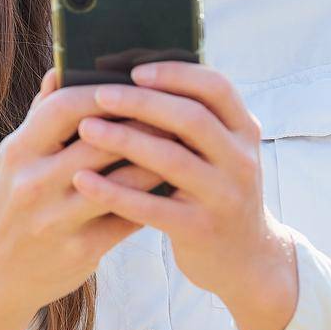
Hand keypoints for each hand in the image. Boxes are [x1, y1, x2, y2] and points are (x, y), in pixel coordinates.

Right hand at [0, 69, 167, 329]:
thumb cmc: (16, 201)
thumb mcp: (17, 157)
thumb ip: (41, 114)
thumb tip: (62, 67)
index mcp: (18, 151)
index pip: (64, 107)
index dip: (102, 92)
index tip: (135, 83)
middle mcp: (33, 183)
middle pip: (99, 141)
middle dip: (142, 123)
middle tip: (175, 109)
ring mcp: (56, 220)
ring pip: (121, 181)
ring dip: (156, 161)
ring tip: (183, 145)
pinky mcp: (79, 250)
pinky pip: (127, 218)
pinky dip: (152, 199)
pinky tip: (172, 186)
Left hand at [69, 61, 300, 329]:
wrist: (246, 259)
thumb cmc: (214, 190)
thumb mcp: (220, 152)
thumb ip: (191, 120)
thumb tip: (132, 77)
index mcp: (245, 131)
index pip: (217, 88)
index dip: (176, 74)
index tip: (135, 69)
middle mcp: (242, 161)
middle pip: (191, 119)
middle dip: (141, 103)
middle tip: (100, 95)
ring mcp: (225, 197)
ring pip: (171, 160)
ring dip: (124, 140)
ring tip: (86, 129)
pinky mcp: (202, 230)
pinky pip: (152, 207)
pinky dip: (115, 191)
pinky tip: (84, 180)